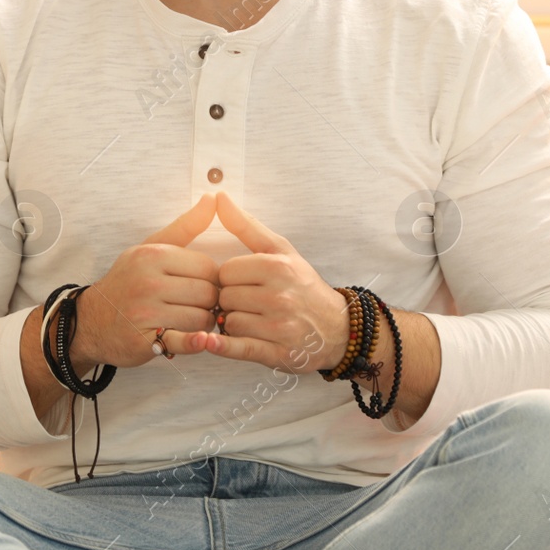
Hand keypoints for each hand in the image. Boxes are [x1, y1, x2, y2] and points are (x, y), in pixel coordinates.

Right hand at [72, 193, 223, 367]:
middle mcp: (148, 282)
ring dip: (203, 324)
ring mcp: (145, 314)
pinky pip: (183, 342)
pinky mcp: (145, 342)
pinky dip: (196, 343)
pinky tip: (200, 340)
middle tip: (198, 306)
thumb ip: (186, 226)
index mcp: (153, 256)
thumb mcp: (151, 247)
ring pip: (201, 319)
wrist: (91, 320)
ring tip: (190, 320)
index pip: (209, 267)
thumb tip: (213, 197)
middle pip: (208, 294)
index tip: (201, 285)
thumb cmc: (128, 281)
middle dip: (210, 302)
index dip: (212, 279)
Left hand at [191, 192, 351, 373]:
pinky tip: (212, 342)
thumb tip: (219, 196)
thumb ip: (246, 225)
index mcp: (277, 266)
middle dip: (229, 301)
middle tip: (247, 303)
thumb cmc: (303, 285)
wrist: (338, 328)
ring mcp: (279, 327)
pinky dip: (221, 347)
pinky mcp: (277, 354)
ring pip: (227, 323)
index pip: (225, 271)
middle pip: (224, 297)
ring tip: (250, 321)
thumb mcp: (281, 250)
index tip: (243, 283)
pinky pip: (237, 348)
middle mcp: (279, 296)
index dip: (229, 278)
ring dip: (232, 324)